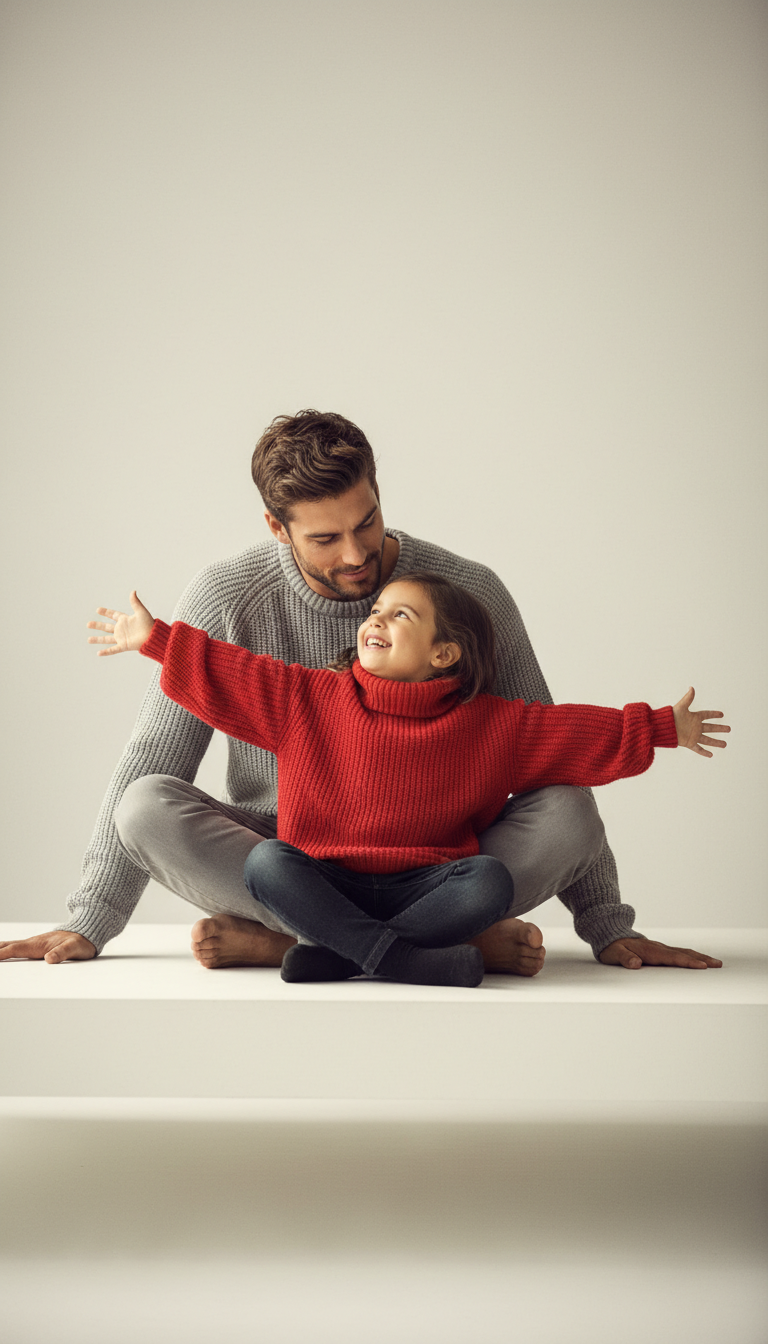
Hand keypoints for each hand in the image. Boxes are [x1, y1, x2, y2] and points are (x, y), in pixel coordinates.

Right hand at [0, 930, 95, 963]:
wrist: (87, 932)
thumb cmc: (81, 942)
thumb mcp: (75, 948)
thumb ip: (63, 953)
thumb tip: (50, 959)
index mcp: (37, 944)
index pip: (14, 949)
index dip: (1, 954)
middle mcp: (33, 943)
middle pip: (7, 946)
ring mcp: (33, 944)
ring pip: (10, 946)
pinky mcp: (36, 946)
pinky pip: (17, 948)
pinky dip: (5, 949)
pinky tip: (2, 951)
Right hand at [87, 590, 153, 654]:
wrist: (154, 637)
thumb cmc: (150, 624)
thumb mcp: (141, 611)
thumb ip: (135, 602)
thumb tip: (133, 591)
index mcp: (125, 620)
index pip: (113, 615)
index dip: (106, 612)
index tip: (98, 610)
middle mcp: (122, 629)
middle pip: (107, 627)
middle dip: (97, 625)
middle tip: (88, 624)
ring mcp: (122, 638)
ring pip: (107, 639)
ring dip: (98, 639)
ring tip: (88, 639)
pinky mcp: (124, 646)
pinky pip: (113, 649)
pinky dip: (106, 651)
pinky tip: (98, 653)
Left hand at [599, 936, 722, 969]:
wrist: (609, 934)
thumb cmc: (612, 947)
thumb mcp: (614, 954)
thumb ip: (624, 958)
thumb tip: (635, 964)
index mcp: (650, 950)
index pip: (672, 957)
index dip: (687, 962)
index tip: (702, 966)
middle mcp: (658, 948)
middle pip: (683, 953)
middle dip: (701, 959)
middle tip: (718, 965)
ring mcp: (660, 948)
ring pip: (683, 951)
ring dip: (700, 957)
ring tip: (715, 963)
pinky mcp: (660, 950)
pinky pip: (679, 952)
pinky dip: (692, 956)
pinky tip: (699, 960)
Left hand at [672, 687, 729, 756]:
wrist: (662, 727)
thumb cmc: (670, 716)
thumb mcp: (681, 706)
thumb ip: (688, 698)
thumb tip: (692, 688)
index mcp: (694, 717)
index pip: (706, 715)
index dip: (714, 714)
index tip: (722, 714)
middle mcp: (695, 727)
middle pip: (710, 728)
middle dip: (719, 728)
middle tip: (729, 729)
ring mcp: (693, 735)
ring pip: (707, 740)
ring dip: (716, 742)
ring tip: (725, 744)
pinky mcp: (689, 743)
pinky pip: (698, 748)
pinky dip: (704, 752)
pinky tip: (711, 755)